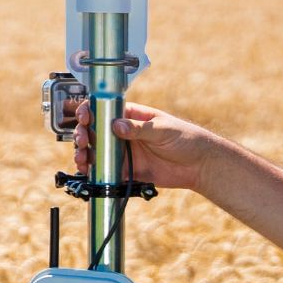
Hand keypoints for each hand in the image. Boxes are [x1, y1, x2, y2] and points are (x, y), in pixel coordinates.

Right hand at [72, 102, 216, 191]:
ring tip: (82, 158)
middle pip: (95, 131)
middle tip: (82, 140)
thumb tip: (116, 125)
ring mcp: (125, 152)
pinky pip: (106, 171)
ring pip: (97, 151)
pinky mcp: (128, 170)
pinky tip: (89, 171)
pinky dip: (94, 172)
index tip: (84, 117)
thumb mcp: (163, 129)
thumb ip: (139, 129)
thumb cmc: (186, 139)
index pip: (105, 110)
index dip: (90, 111)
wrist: (200, 166)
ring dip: (85, 154)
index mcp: (132, 116)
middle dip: (83, 134)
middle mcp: (124, 133)